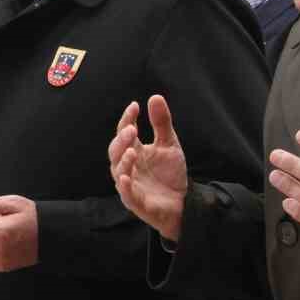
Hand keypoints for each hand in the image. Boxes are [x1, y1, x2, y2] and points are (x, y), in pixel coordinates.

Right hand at [110, 95, 188, 241]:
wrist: (183, 203)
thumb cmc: (170, 174)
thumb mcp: (169, 144)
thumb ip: (161, 123)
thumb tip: (155, 96)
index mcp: (133, 150)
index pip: (124, 132)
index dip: (127, 119)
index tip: (135, 106)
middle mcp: (127, 166)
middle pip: (116, 151)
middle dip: (121, 140)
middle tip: (131, 128)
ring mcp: (130, 184)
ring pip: (119, 171)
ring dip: (123, 161)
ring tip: (133, 151)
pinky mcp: (136, 202)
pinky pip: (126, 194)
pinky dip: (124, 186)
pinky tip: (126, 178)